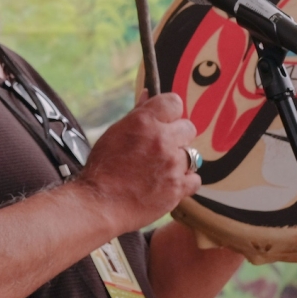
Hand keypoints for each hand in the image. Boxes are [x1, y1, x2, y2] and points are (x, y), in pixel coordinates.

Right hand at [75, 93, 199, 233]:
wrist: (101, 202)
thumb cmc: (103, 166)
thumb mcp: (115, 133)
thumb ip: (137, 114)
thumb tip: (148, 95)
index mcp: (144, 122)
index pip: (174, 102)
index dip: (169, 112)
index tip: (164, 119)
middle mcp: (162, 140)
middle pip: (188, 127)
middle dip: (176, 135)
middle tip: (160, 147)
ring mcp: (173, 164)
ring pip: (192, 154)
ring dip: (179, 159)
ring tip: (161, 167)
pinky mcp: (179, 187)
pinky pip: (195, 178)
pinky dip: (184, 181)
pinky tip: (169, 182)